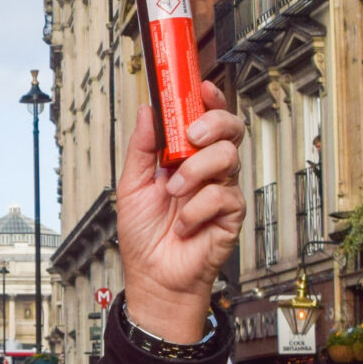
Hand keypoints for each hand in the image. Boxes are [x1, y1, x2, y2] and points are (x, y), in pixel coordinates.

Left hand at [115, 80, 245, 341]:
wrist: (153, 277)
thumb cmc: (144, 235)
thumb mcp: (131, 184)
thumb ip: (141, 147)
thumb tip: (147, 110)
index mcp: (184, 157)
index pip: (205, 118)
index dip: (208, 98)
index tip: (200, 86)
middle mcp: (207, 169)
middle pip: (230, 128)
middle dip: (213, 123)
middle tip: (191, 136)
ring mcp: (221, 190)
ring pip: (228, 157)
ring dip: (196, 171)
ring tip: (175, 193)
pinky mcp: (231, 215)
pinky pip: (223, 195)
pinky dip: (197, 208)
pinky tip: (184, 223)